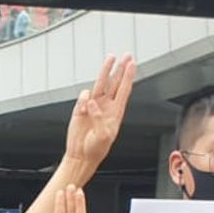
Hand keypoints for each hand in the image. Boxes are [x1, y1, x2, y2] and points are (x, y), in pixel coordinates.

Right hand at [63, 55, 136, 174]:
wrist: (81, 156)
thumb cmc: (95, 149)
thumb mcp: (103, 137)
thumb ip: (100, 118)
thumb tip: (93, 103)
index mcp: (116, 112)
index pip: (124, 90)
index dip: (128, 76)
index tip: (132, 64)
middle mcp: (106, 106)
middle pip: (115, 82)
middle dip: (120, 68)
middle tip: (126, 56)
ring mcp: (93, 106)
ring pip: (101, 84)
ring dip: (106, 71)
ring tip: (110, 59)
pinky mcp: (80, 109)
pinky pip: (83, 97)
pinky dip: (83, 99)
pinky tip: (83, 109)